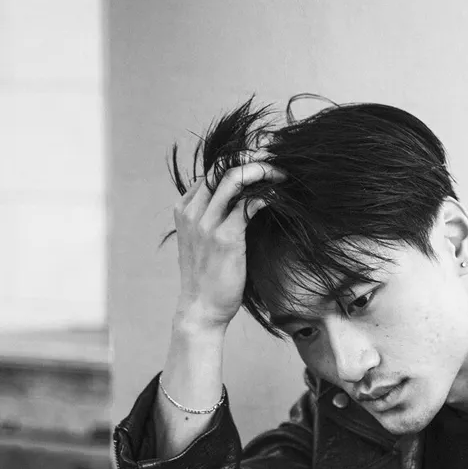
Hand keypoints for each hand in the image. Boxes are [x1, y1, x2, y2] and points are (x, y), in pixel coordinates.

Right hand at [173, 152, 285, 332]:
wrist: (201, 310)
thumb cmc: (209, 278)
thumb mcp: (202, 242)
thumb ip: (213, 219)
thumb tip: (243, 202)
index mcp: (184, 209)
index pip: (211, 171)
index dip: (238, 161)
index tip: (262, 162)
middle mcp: (192, 211)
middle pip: (222, 167)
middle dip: (252, 159)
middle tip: (276, 162)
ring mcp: (206, 223)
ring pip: (234, 178)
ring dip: (262, 172)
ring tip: (282, 175)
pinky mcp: (225, 238)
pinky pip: (248, 204)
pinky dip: (266, 195)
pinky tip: (280, 198)